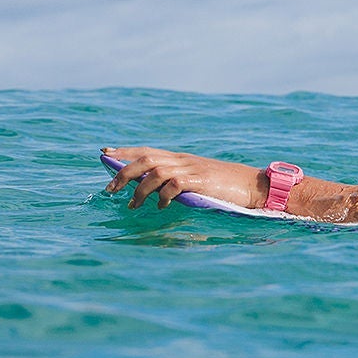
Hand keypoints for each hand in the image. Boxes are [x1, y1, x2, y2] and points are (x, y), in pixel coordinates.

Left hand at [103, 147, 263, 209]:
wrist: (252, 185)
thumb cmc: (225, 187)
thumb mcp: (198, 182)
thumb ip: (177, 184)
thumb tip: (153, 195)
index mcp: (181, 159)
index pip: (147, 150)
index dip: (125, 151)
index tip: (105, 152)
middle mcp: (183, 160)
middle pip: (145, 159)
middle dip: (122, 172)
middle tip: (109, 189)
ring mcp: (191, 169)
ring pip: (154, 171)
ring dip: (138, 189)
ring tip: (131, 205)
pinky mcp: (199, 180)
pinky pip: (172, 184)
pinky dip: (162, 196)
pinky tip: (161, 207)